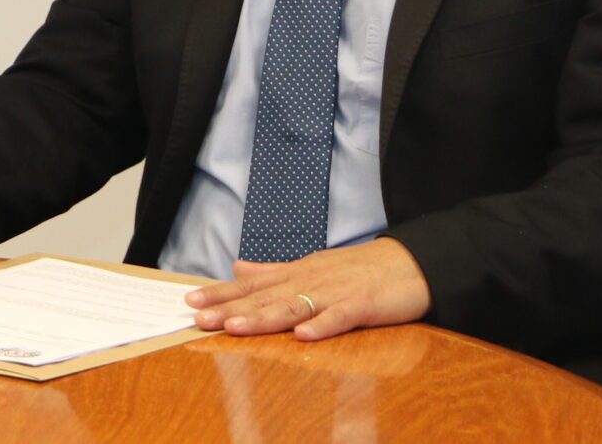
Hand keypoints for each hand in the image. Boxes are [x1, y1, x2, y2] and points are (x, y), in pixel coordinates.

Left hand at [183, 237, 430, 341]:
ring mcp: (336, 293)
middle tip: (199, 318)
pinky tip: (303, 337)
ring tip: (235, 328)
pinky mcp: (363, 305)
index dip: (222, 295)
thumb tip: (238, 267)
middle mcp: (310, 281)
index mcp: (297, 274)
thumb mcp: (311, 267)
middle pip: (265, 298)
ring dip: (264, 318)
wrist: (410, 265)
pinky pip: (340, 318)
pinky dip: (322, 326)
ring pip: (294, 306)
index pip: (252, 286)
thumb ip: (274, 272)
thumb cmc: (358, 270)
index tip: (191, 302)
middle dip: (231, 309)